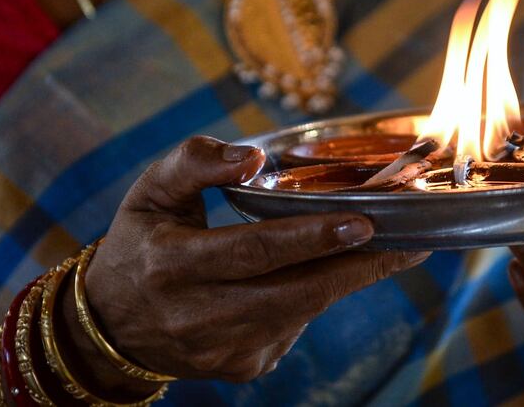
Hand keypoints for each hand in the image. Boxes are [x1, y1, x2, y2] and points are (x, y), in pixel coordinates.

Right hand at [58, 136, 428, 395]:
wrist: (113, 326)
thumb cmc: (141, 245)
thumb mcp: (152, 193)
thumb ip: (195, 163)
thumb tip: (254, 157)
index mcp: (173, 266)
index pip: (252, 252)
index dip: (310, 239)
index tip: (363, 223)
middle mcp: (199, 316)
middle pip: (296, 293)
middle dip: (360, 267)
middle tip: (410, 242)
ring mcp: (224, 349)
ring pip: (303, 310)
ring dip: (347, 277)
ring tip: (386, 247)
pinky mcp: (243, 366)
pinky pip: (295, 326)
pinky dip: (316, 295)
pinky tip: (328, 271)